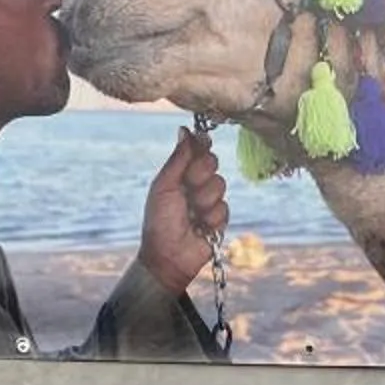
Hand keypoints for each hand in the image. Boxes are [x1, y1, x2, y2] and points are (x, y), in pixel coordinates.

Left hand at [135, 127, 228, 295]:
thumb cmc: (160, 221)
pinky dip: (211, 218)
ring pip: (220, 185)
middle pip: (212, 162)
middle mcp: (196, 183)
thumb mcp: (164, 186)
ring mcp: (209, 201)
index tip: (202, 145)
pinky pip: (224, 208)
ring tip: (191, 214)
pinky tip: (200, 227)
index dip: (201, 147)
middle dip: (200, 175)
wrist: (169, 255)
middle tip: (187, 189)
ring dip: (204, 200)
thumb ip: (178, 158)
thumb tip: (184, 129)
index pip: (198, 149)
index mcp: (179, 172)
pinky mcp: (219, 219)